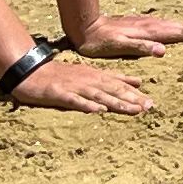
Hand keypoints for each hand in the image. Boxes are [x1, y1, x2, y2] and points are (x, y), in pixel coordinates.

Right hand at [9, 54, 153, 114]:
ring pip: (99, 95)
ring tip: (132, 110)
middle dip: (131, 99)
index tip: (150, 102)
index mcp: (95, 76)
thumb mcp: (90, 74)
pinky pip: (76, 101)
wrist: (32, 72)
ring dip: (116, 103)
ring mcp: (75, 87)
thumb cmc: (62, 75)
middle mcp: (88, 80)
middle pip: (112, 90)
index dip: (134, 94)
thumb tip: (137, 82)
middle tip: (148, 107)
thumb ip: (113, 78)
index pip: (118, 85)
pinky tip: (99, 111)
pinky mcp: (60, 94)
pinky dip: (88, 105)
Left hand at [68, 12, 182, 58]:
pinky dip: (182, 30)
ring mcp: (149, 24)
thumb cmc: (100, 42)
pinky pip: (170, 28)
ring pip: (178, 27)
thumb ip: (140, 47)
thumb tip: (163, 50)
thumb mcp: (118, 47)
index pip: (182, 34)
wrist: (85, 25)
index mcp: (151, 32)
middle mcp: (153, 25)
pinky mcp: (144, 25)